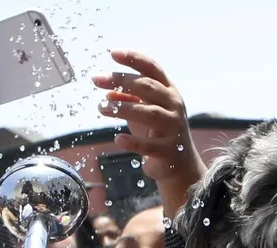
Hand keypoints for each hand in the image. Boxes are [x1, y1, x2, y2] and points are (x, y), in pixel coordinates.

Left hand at [93, 50, 205, 214]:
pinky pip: (149, 145)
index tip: (113, 53)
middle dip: (122, 81)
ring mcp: (174, 128)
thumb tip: (108, 90)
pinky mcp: (169, 150)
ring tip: (102, 108)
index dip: (133, 59)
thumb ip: (128, 100)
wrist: (179, 165)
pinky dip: (133, 141)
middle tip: (98, 80)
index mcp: (169, 92)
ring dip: (124, 108)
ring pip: (149, 113)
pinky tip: (118, 139)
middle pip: (148, 88)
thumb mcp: (142, 113)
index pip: (152, 69)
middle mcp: (174, 106)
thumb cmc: (158, 134)